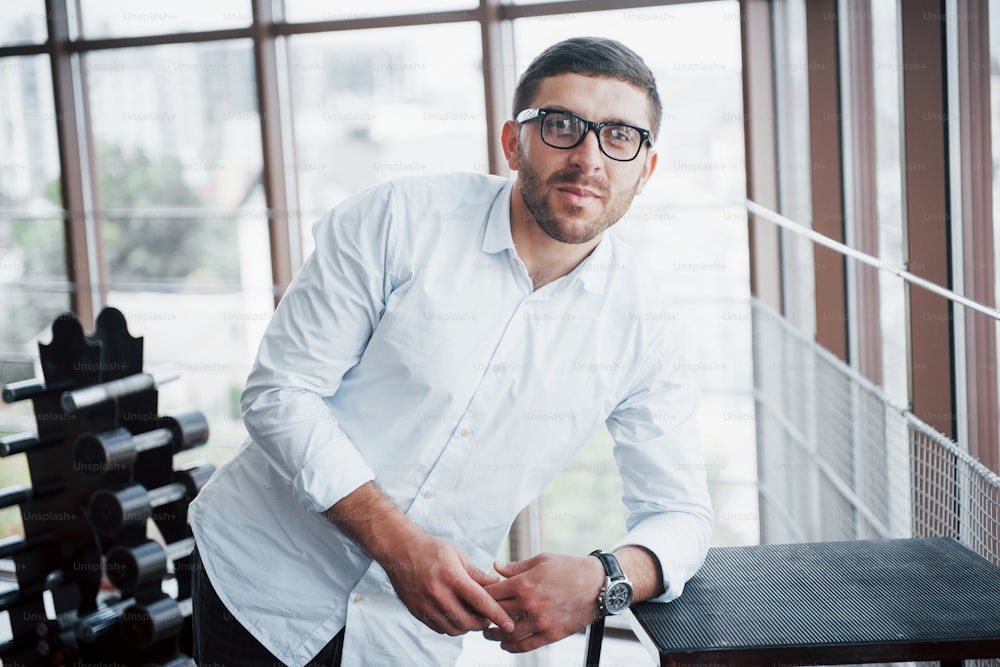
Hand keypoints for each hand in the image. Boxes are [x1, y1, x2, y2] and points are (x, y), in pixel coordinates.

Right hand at [323, 482, 514, 636]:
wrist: (399, 550)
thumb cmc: (431, 550)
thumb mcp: (457, 556)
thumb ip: (477, 574)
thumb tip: (497, 585)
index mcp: (452, 576)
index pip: (480, 601)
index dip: (497, 615)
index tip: (509, 624)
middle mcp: (438, 593)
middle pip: (468, 621)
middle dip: (483, 622)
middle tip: (489, 617)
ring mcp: (426, 605)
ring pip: (454, 628)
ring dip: (467, 626)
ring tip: (473, 616)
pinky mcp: (417, 611)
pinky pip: (440, 628)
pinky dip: (452, 626)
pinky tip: (456, 616)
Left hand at [482, 552, 604, 652]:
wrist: (598, 584)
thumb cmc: (569, 568)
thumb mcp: (542, 560)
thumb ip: (516, 566)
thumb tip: (495, 567)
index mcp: (524, 583)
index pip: (492, 593)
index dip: (480, 595)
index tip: (474, 597)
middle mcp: (530, 604)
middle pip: (496, 613)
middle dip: (484, 615)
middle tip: (477, 616)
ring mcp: (540, 621)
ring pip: (508, 633)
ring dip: (494, 635)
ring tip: (488, 633)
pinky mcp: (551, 634)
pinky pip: (526, 645)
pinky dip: (512, 647)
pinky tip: (505, 644)